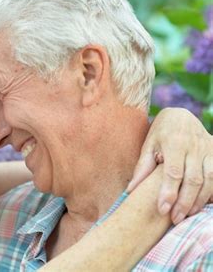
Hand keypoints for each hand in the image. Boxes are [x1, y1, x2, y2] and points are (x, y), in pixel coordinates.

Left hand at [127, 108, 212, 223]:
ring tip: (186, 214)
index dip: (169, 192)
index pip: (173, 172)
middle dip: (184, 202)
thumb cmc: (160, 133)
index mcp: (174, 142)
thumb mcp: (148, 145)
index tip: (162, 209)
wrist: (181, 116)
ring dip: (198, 200)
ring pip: (208, 180)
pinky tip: (201, 204)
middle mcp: (194, 146)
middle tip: (174, 219)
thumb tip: (130, 190)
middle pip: (193, 179)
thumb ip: (142, 167)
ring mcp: (208, 148)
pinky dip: (210, 192)